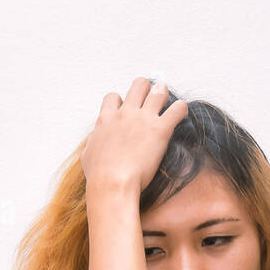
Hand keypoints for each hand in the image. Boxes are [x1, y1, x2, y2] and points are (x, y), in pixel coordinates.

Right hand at [80, 77, 188, 194]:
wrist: (113, 184)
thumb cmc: (99, 176)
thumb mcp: (88, 155)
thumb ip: (94, 142)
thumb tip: (96, 141)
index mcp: (106, 119)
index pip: (113, 97)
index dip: (121, 102)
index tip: (125, 112)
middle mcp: (125, 113)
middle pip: (139, 85)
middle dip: (147, 90)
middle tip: (151, 102)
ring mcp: (143, 119)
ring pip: (159, 90)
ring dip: (165, 95)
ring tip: (168, 105)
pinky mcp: (160, 129)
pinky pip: (178, 108)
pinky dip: (181, 110)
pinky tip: (181, 116)